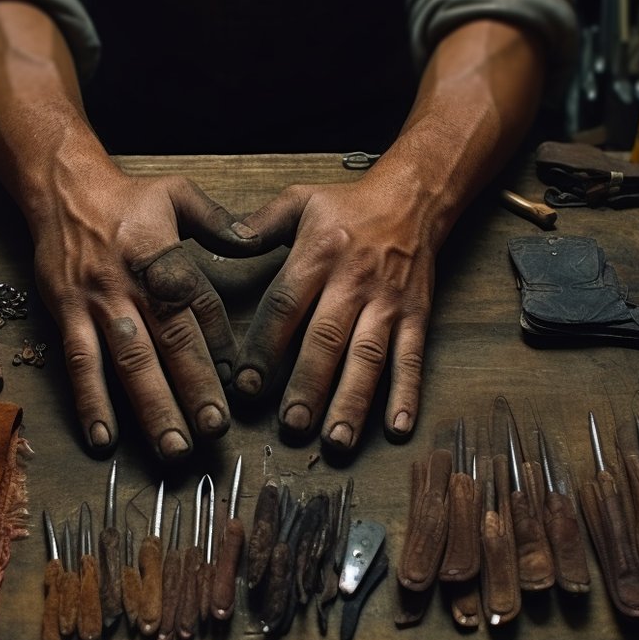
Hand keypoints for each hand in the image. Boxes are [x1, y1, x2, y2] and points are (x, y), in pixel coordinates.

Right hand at [32, 150, 257, 460]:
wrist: (61, 190)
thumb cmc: (127, 198)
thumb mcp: (178, 194)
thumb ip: (219, 222)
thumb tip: (256, 240)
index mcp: (166, 258)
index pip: (200, 308)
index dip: (220, 347)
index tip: (240, 385)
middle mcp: (134, 286)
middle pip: (169, 344)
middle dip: (194, 389)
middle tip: (215, 431)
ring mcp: (98, 305)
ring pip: (128, 363)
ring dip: (150, 408)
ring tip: (172, 448)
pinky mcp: (67, 317)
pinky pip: (80, 365)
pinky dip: (90, 403)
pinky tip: (103, 439)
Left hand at [231, 167, 439, 452]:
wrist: (413, 199)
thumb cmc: (348, 205)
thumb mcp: (299, 201)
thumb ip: (257, 225)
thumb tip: (222, 241)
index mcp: (318, 256)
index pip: (285, 307)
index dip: (265, 348)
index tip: (247, 385)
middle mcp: (353, 283)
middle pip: (327, 340)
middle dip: (308, 385)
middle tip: (291, 425)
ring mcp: (388, 304)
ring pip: (368, 358)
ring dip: (352, 401)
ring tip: (336, 440)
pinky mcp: (416, 317)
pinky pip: (412, 359)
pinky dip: (407, 395)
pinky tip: (397, 428)